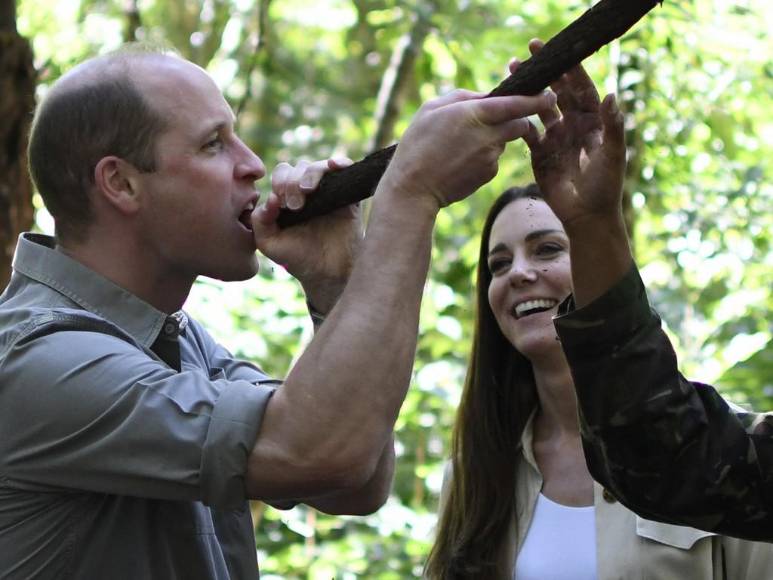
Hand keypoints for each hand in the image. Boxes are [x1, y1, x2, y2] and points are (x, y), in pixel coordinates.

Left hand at [252, 157, 362, 311]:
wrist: (326, 274)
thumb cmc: (297, 258)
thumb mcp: (268, 242)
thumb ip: (260, 220)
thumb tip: (272, 198)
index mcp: (288, 197)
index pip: (282, 174)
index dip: (280, 182)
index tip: (282, 205)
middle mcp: (308, 191)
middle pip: (299, 167)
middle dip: (292, 182)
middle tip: (295, 206)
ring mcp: (329, 192)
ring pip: (319, 167)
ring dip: (311, 173)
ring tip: (308, 191)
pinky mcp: (348, 196)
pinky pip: (345, 171)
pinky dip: (340, 163)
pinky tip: (335, 166)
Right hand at [382, 87, 557, 213]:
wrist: (413, 189)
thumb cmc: (416, 144)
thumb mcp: (431, 109)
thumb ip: (463, 97)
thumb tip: (487, 96)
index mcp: (475, 113)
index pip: (519, 104)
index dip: (538, 99)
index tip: (550, 94)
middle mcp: (489, 136)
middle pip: (521, 123)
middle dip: (517, 118)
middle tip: (498, 117)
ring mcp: (491, 157)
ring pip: (505, 140)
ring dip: (493, 137)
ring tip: (462, 144)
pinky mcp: (489, 174)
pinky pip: (494, 157)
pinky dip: (483, 155)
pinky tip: (460, 160)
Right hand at [522, 39, 625, 231]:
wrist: (586, 217)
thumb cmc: (605, 188)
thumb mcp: (613, 156)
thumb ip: (613, 127)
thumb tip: (611, 95)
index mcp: (593, 122)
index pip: (581, 89)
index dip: (571, 69)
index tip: (558, 51)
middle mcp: (573, 126)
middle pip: (558, 93)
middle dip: (545, 73)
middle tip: (529, 52)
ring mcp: (555, 139)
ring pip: (539, 108)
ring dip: (528, 92)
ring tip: (513, 74)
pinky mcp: (540, 154)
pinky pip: (527, 133)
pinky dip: (518, 121)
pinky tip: (507, 108)